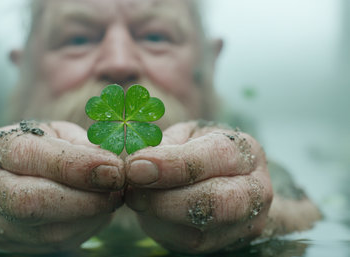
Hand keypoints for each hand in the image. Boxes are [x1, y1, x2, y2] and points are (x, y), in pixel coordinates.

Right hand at [0, 121, 124, 253]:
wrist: (7, 181)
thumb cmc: (41, 151)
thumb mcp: (59, 134)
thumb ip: (82, 145)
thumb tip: (110, 166)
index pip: (34, 157)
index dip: (79, 166)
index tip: (115, 169)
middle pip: (34, 201)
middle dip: (84, 199)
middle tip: (117, 190)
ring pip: (48, 230)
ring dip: (90, 217)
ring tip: (111, 199)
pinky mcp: (8, 244)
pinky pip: (55, 244)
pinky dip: (84, 229)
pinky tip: (96, 213)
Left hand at [125, 121, 272, 253]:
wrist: (230, 183)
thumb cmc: (200, 151)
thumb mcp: (186, 136)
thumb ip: (165, 145)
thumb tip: (138, 165)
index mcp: (245, 150)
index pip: (217, 155)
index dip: (173, 163)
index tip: (136, 166)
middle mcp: (255, 188)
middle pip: (216, 201)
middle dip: (166, 198)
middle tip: (133, 188)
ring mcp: (246, 222)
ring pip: (201, 230)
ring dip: (158, 215)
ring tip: (136, 197)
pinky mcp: (228, 244)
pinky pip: (189, 243)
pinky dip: (161, 228)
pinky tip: (147, 212)